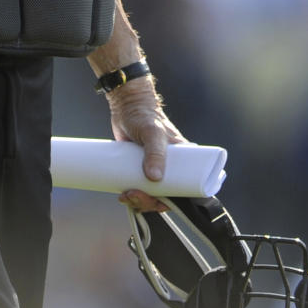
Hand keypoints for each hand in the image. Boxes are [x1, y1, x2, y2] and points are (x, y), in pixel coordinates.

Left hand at [107, 77, 185, 213]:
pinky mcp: (138, 167)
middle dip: (149, 202)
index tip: (157, 202)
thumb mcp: (153, 133)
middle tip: (133, 195)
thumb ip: (155, 153)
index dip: (172, 201)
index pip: (185, 190)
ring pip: (150, 194)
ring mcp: (153, 167)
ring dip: (138, 201)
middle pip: (164, 195)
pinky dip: (132, 196)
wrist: (125, 105)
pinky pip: (138, 187)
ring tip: (125, 195)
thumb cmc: (145, 115)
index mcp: (183, 161)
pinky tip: (122, 195)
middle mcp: (170, 167)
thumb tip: (154, 178)